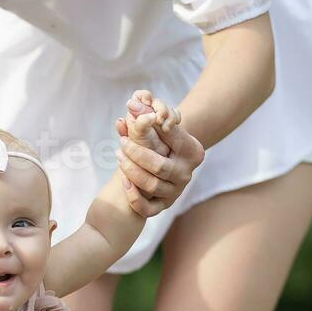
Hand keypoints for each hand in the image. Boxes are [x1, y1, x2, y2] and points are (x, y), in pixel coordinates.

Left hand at [115, 90, 204, 217]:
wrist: (165, 162)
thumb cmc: (161, 140)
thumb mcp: (158, 125)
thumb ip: (146, 114)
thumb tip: (131, 102)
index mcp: (193, 152)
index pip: (172, 139)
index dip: (149, 129)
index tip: (131, 119)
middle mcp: (187, 173)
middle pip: (159, 166)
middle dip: (137, 153)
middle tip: (121, 142)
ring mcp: (176, 192)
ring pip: (151, 186)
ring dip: (131, 171)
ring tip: (118, 156)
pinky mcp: (164, 206)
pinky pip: (147, 209)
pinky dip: (133, 197)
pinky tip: (123, 180)